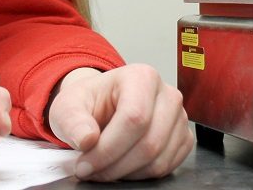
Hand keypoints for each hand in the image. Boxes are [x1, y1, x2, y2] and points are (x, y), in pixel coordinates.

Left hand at [47, 64, 192, 181]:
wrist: (102, 106)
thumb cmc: (90, 103)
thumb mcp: (68, 106)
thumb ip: (73, 121)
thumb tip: (87, 139)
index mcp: (142, 77)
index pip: (134, 118)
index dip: (108, 149)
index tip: (85, 164)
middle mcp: (167, 94)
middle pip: (150, 142)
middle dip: (116, 166)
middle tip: (91, 172)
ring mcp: (179, 117)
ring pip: (159, 159)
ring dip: (127, 173)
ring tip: (104, 169)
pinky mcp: (183, 138)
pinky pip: (168, 166)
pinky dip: (142, 175)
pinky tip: (123, 166)